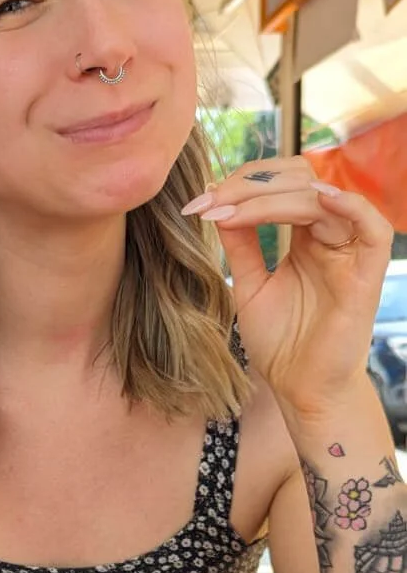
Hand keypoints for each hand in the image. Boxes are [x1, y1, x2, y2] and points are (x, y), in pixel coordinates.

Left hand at [182, 158, 391, 416]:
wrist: (299, 390)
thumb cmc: (281, 344)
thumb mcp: (249, 285)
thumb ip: (241, 244)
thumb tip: (217, 199)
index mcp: (305, 236)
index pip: (280, 186)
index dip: (241, 184)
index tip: (198, 202)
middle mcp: (329, 237)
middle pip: (300, 181)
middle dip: (250, 185)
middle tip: (211, 202)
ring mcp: (349, 253)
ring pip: (322, 198)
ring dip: (272, 197)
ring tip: (230, 209)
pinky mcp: (366, 276)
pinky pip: (372, 227)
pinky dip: (349, 205)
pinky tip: (314, 199)